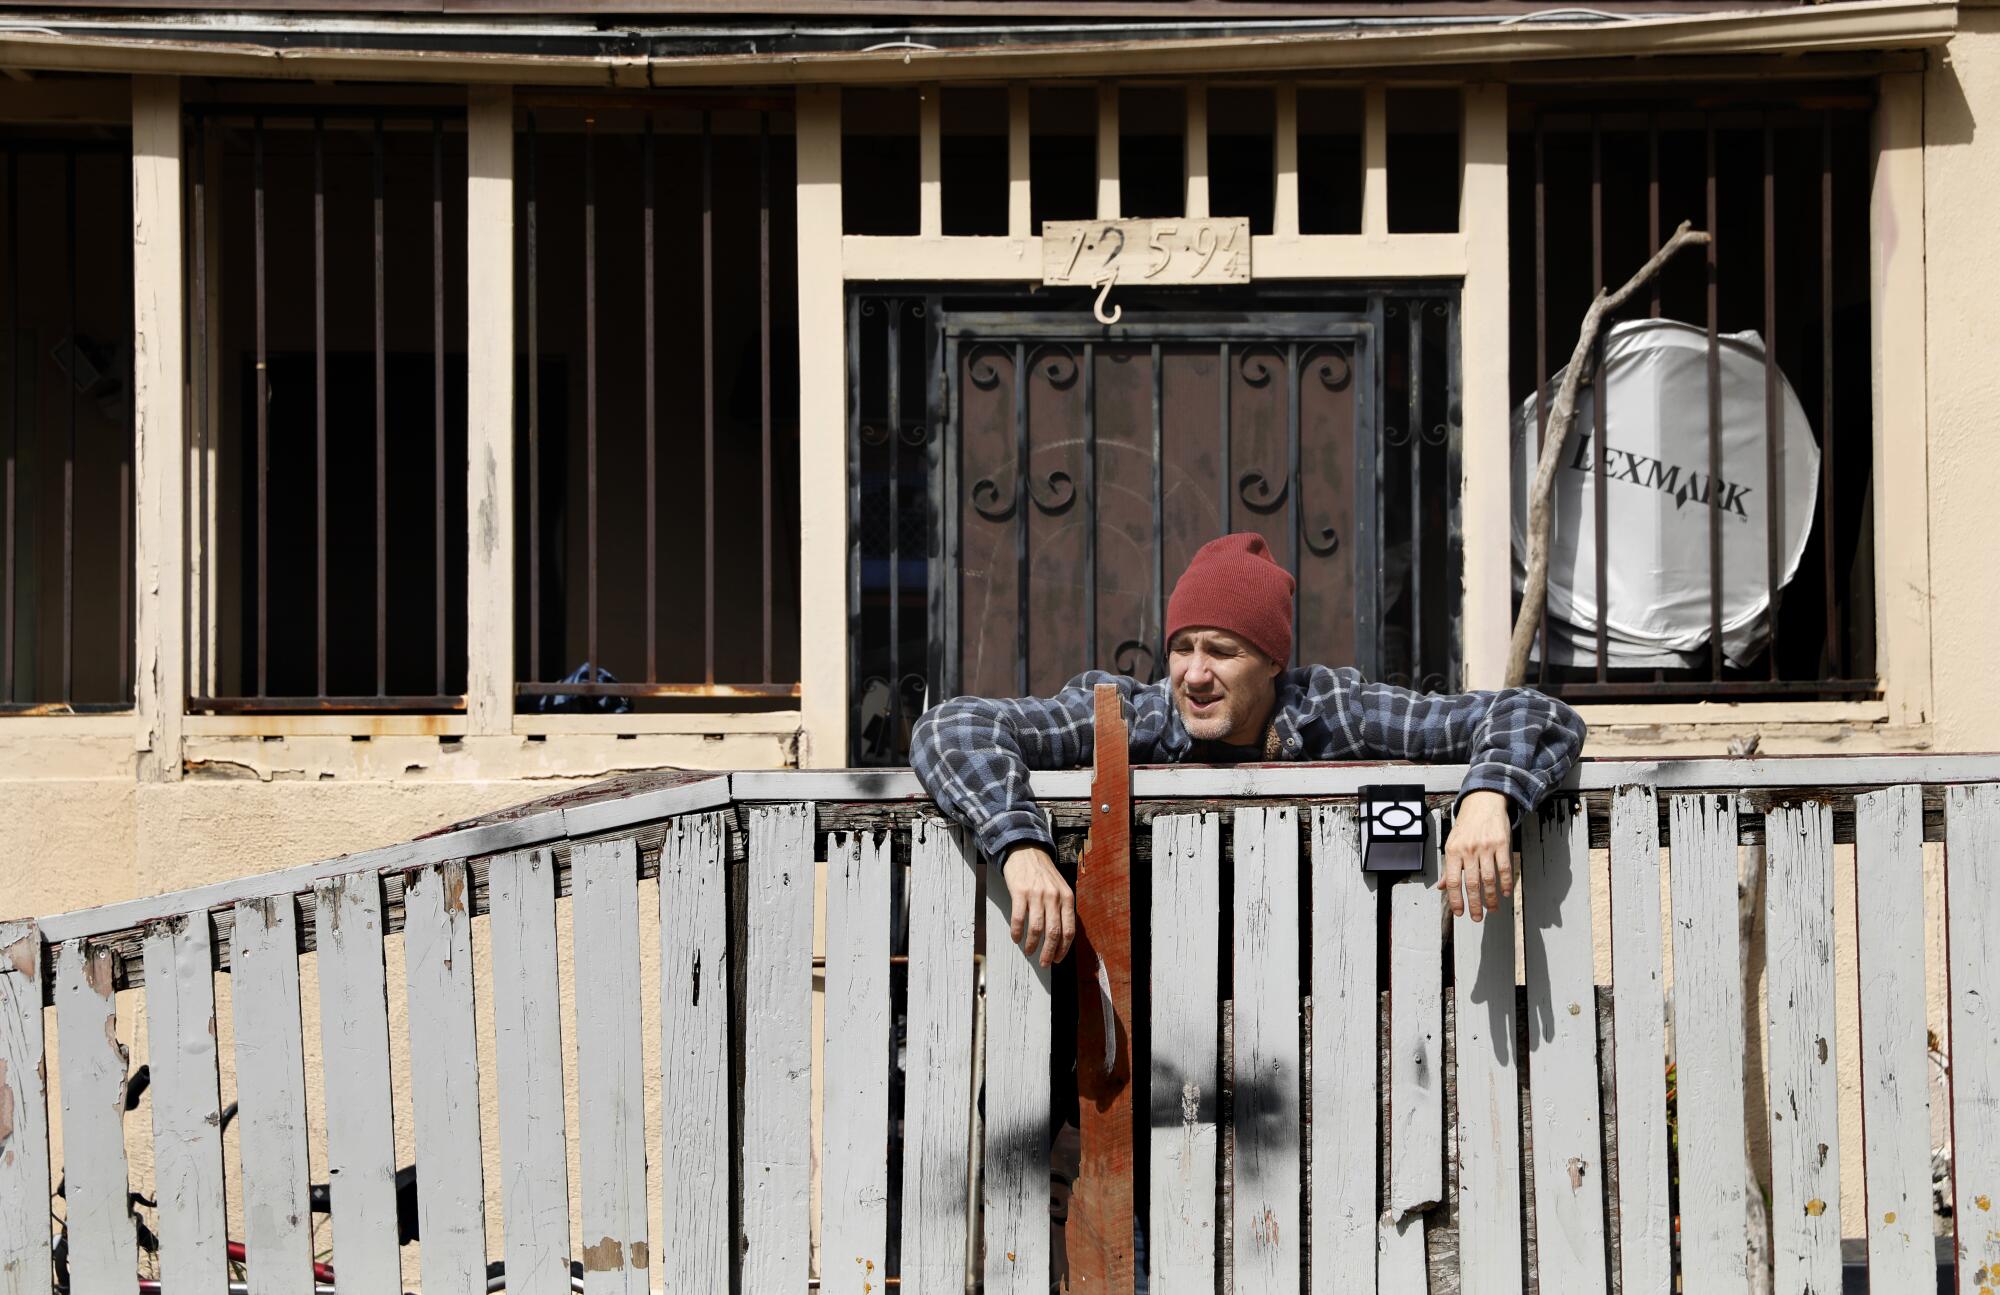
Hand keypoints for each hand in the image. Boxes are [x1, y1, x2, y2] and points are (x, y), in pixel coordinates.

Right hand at [1002, 845, 1076, 966]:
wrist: (1026, 851)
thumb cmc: (1043, 873)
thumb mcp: (1060, 888)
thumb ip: (1062, 909)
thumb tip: (1061, 937)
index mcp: (1067, 898)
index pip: (1069, 930)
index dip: (1063, 948)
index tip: (1057, 959)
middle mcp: (1054, 897)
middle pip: (1053, 933)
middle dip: (1049, 952)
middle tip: (1044, 963)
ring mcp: (1037, 894)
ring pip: (1037, 928)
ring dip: (1032, 944)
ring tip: (1029, 951)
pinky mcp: (1020, 892)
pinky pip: (1019, 918)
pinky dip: (1017, 932)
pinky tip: (1016, 938)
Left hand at [1438, 790, 1514, 921]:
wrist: (1483, 802)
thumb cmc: (1466, 825)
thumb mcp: (1452, 843)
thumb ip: (1449, 867)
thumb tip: (1442, 887)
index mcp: (1453, 851)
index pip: (1453, 881)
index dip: (1456, 900)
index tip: (1460, 913)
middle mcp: (1468, 850)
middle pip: (1471, 884)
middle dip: (1475, 904)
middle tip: (1477, 918)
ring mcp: (1486, 847)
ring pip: (1489, 879)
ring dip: (1491, 898)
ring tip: (1492, 909)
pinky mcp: (1502, 843)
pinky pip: (1504, 868)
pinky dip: (1506, 883)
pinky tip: (1505, 893)